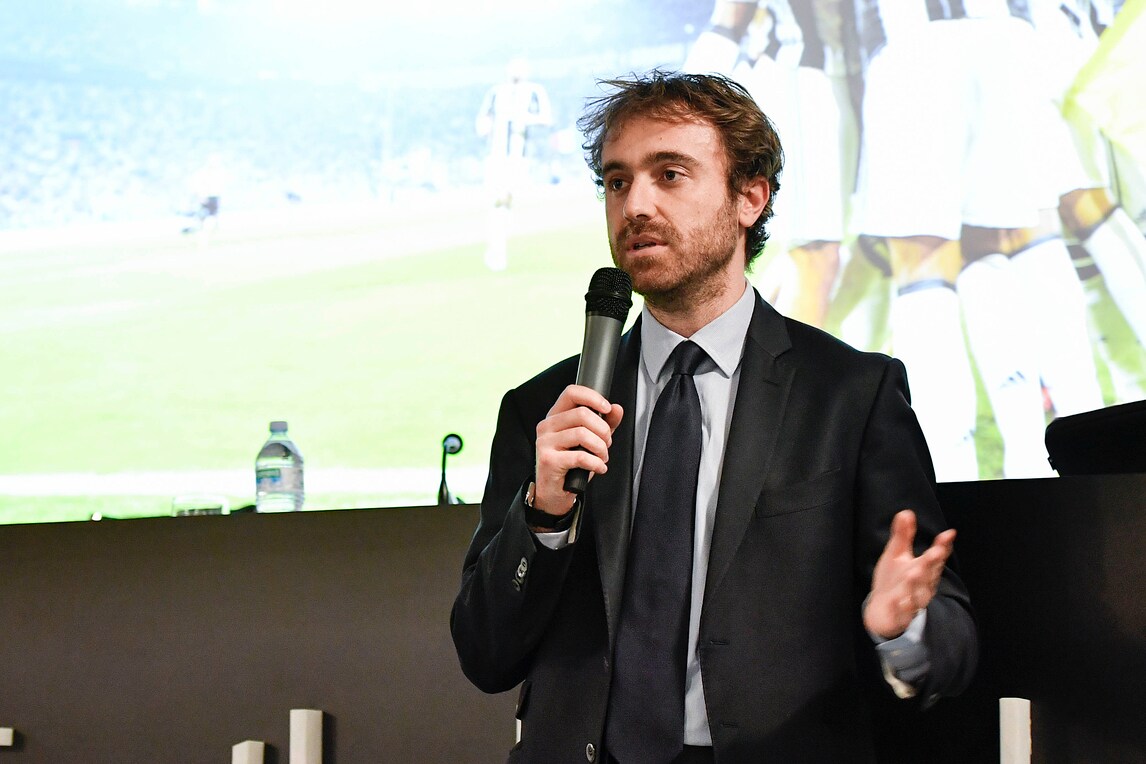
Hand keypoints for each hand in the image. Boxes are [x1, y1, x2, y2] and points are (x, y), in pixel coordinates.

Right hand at [533, 385, 623, 515]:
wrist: (554, 492)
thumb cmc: (570, 465)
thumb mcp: (590, 441)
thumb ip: (604, 423)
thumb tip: (617, 409)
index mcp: (556, 416)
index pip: (571, 393)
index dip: (592, 397)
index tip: (607, 408)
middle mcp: (547, 426)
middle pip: (581, 414)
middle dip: (603, 429)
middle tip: (607, 443)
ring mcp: (545, 443)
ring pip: (582, 434)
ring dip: (600, 448)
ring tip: (602, 457)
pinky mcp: (549, 460)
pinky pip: (580, 456)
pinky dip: (595, 463)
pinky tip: (599, 467)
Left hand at [863, 510, 955, 638]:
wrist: (882, 612)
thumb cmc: (893, 581)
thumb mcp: (896, 556)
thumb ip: (903, 536)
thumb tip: (907, 512)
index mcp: (924, 570)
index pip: (935, 558)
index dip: (942, 547)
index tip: (948, 534)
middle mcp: (922, 587)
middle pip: (928, 575)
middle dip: (931, 564)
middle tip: (935, 552)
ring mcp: (912, 603)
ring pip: (917, 595)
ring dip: (915, 585)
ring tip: (913, 573)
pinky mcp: (900, 617)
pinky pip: (901, 614)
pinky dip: (899, 609)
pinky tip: (896, 602)